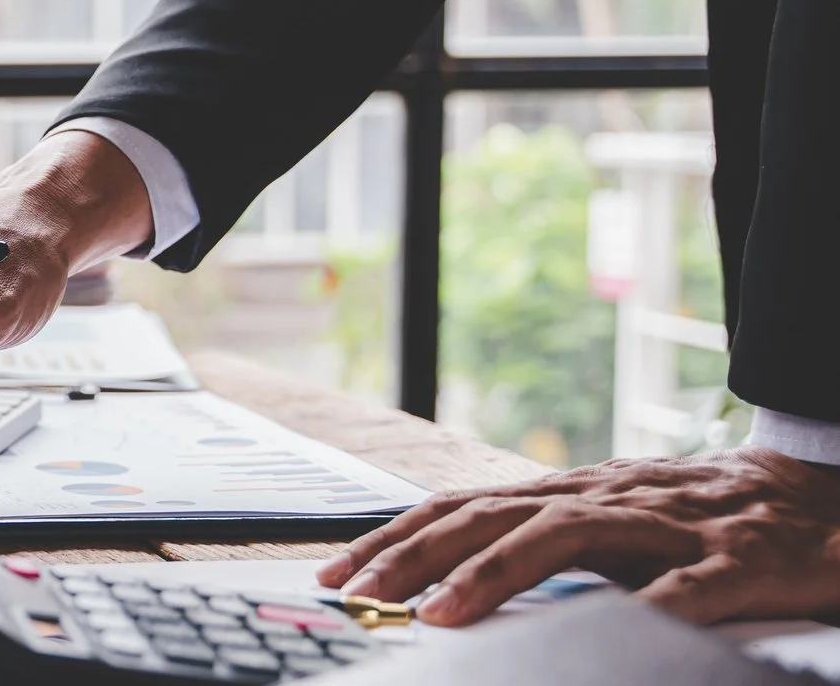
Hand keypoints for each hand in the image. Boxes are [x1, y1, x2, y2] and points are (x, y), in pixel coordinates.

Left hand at [317, 447, 839, 625]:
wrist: (821, 493)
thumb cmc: (702, 522)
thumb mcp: (610, 529)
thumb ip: (540, 548)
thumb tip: (445, 586)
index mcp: (573, 493)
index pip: (464, 506)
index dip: (396, 536)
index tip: (337, 571)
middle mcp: (609, 498)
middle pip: (493, 514)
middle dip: (417, 556)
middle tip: (362, 596)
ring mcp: (672, 526)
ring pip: (567, 535)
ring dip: (495, 573)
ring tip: (441, 615)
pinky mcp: (739, 561)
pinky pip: (687, 587)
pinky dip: (645, 608)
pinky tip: (606, 634)